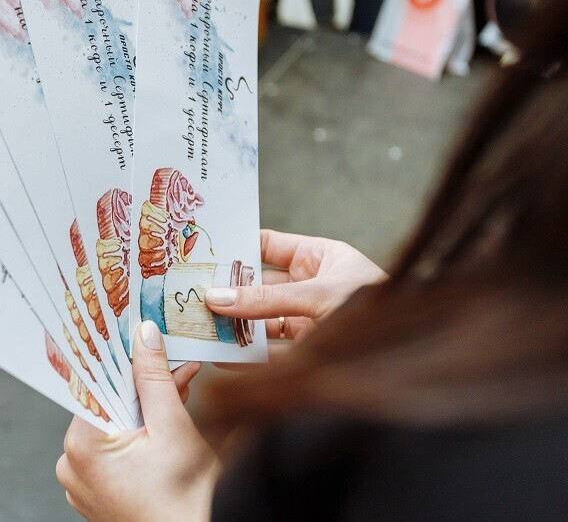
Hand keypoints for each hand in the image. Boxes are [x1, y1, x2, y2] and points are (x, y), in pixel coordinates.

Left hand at [57, 322, 218, 521]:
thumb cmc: (185, 502)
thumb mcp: (173, 428)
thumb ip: (155, 379)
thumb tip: (144, 337)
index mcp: (81, 446)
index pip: (96, 384)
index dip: (125, 360)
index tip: (141, 340)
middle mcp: (72, 465)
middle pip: (108, 403)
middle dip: (145, 386)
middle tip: (178, 368)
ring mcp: (83, 483)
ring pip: (114, 425)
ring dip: (147, 408)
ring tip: (180, 394)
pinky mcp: (97, 492)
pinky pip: (114, 450)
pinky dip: (139, 434)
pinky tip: (167, 423)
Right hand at [205, 230, 385, 341]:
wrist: (414, 357)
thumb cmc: (377, 309)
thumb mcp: (318, 295)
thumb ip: (266, 298)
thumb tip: (216, 296)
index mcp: (319, 258)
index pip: (267, 246)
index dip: (235, 248)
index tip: (201, 254)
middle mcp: (311, 287)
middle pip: (258, 286)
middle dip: (226, 292)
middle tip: (190, 296)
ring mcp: (308, 321)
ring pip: (260, 321)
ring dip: (232, 326)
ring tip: (200, 329)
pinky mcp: (307, 354)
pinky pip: (269, 353)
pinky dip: (245, 357)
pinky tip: (222, 357)